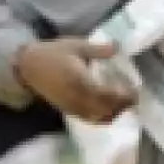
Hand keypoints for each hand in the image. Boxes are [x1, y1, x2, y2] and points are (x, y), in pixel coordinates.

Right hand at [14, 39, 134, 122]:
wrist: (28, 66)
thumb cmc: (53, 53)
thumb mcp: (77, 45)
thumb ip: (99, 49)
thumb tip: (118, 48)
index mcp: (80, 81)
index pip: (106, 94)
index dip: (122, 96)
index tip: (136, 90)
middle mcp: (76, 98)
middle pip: (104, 109)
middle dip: (122, 106)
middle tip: (135, 97)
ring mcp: (71, 106)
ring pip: (97, 117)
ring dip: (113, 113)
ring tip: (126, 103)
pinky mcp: (67, 109)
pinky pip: (88, 118)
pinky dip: (102, 117)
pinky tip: (110, 108)